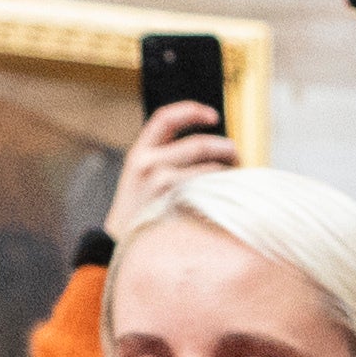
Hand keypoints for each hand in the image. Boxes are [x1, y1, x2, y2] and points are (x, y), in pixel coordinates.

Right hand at [105, 100, 238, 241]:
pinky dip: (221, 192)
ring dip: (228, 172)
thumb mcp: (140, 177)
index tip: (213, 116)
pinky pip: (208, 193)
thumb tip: (207, 146)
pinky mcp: (174, 205)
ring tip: (234, 179)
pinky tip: (225, 198)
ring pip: (208, 169)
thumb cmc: (138, 211)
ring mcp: (161, 185)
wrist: (120, 245)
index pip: (166, 118)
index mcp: (139, 152)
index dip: (192, 111)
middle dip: (224, 147)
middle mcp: (148, 164)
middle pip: (198, 145)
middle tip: (236, 155)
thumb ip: (163, 157)